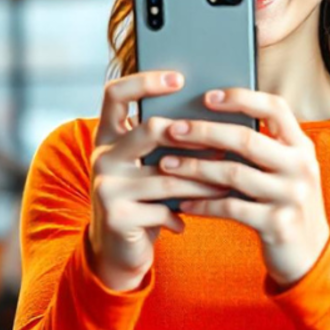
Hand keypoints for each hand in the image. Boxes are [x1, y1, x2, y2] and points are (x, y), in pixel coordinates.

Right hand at [89, 72, 227, 291]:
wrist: (116, 251)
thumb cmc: (142, 199)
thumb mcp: (146, 167)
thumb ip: (163, 145)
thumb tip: (215, 120)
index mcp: (107, 136)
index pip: (115, 94)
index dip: (145, 80)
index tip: (179, 78)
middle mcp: (101, 156)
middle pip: (149, 130)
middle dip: (192, 137)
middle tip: (222, 145)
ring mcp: (106, 186)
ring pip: (167, 174)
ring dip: (203, 180)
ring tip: (227, 183)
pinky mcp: (116, 216)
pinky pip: (164, 207)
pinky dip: (184, 212)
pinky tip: (194, 217)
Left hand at [157, 89, 329, 286]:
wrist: (311, 254)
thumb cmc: (285, 203)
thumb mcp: (286, 170)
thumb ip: (263, 147)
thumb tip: (208, 120)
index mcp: (302, 146)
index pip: (275, 107)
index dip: (240, 98)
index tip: (207, 96)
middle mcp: (301, 167)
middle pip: (247, 139)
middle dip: (204, 132)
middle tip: (173, 130)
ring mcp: (292, 196)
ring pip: (233, 173)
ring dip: (195, 168)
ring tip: (167, 164)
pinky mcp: (278, 224)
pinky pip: (231, 207)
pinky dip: (203, 204)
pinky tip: (183, 203)